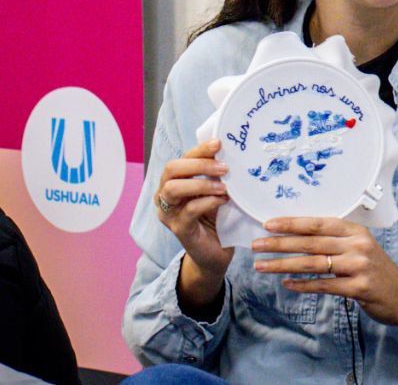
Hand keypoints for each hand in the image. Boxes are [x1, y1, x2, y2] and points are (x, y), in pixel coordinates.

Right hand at [155, 139, 232, 310]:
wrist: (215, 253)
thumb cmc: (217, 218)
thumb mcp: (216, 191)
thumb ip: (217, 174)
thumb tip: (232, 150)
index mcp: (173, 182)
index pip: (181, 159)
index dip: (199, 150)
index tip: (220, 143)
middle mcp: (165, 196)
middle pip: (171, 169)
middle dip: (198, 164)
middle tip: (224, 167)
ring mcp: (169, 214)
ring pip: (173, 188)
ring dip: (201, 183)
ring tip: (224, 186)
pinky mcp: (179, 230)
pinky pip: (189, 210)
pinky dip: (207, 202)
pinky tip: (223, 201)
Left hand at [252, 217, 397, 343]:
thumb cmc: (376, 270)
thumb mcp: (359, 248)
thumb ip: (335, 241)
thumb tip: (297, 236)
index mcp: (355, 230)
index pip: (318, 223)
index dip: (292, 222)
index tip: (268, 223)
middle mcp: (357, 245)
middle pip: (312, 242)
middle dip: (280, 243)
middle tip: (256, 244)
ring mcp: (359, 266)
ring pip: (314, 264)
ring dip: (284, 265)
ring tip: (262, 265)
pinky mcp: (360, 288)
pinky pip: (325, 286)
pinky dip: (303, 285)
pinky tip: (286, 285)